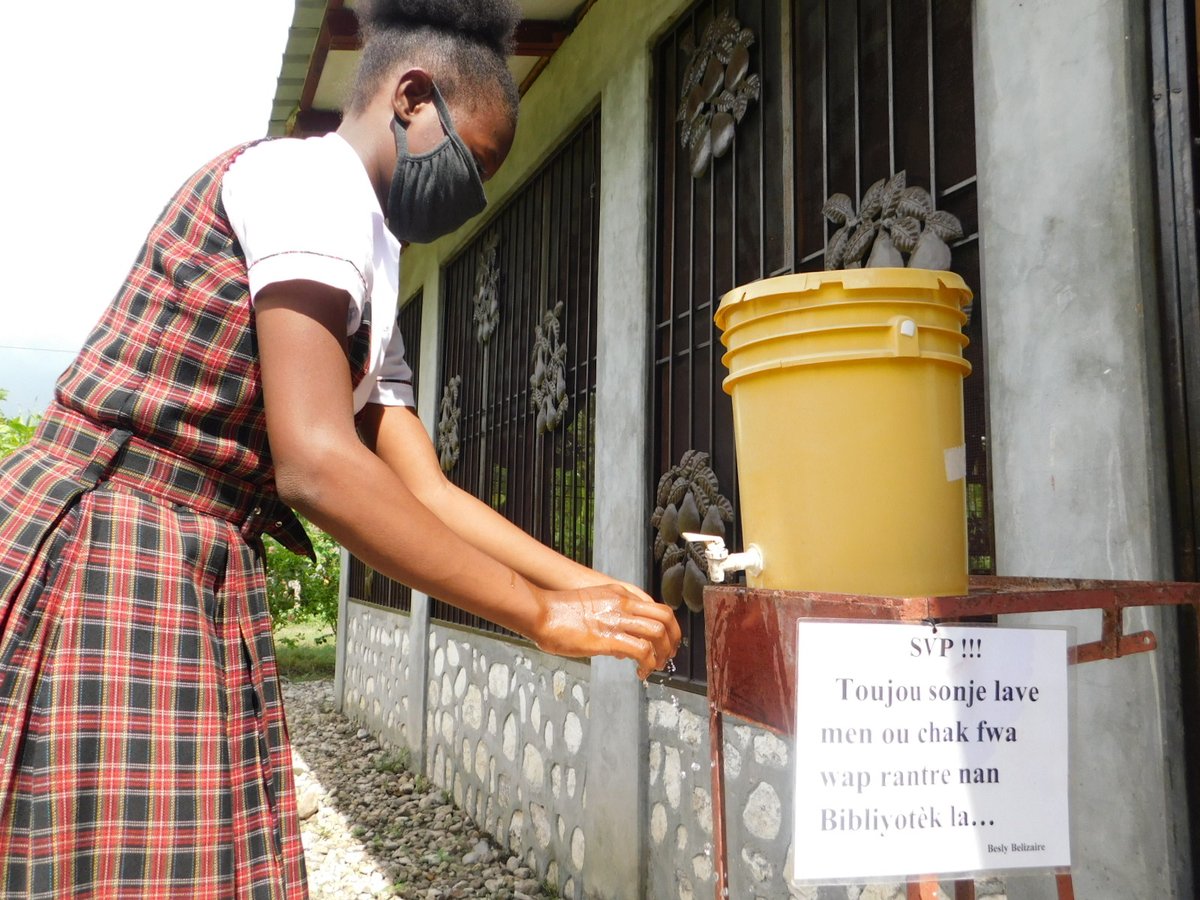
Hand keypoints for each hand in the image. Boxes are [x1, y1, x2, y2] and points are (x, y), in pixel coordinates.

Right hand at [533, 583, 682, 679]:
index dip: (667, 627)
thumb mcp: (592, 606)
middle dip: (674, 639)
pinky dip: (648, 664)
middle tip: (669, 656)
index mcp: (620, 595)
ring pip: (658, 633)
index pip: (657, 608)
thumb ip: (611, 620)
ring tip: (656, 667)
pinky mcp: (609, 638)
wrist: (542, 612)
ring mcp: (617, 620)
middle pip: (665, 618)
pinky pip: (642, 651)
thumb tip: (624, 648)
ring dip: (663, 654)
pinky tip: (641, 674)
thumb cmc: (559, 613)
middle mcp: (623, 604)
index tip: (666, 643)